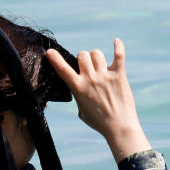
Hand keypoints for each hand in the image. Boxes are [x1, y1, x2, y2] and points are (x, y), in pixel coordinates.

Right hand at [46, 38, 151, 161]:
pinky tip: (116, 42)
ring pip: (96, 53)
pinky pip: (119, 55)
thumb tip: (78, 87)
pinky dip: (118, 47)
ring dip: (96, 57)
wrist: (119, 127)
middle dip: (83, 59)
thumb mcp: (81, 110)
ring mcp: (105, 76)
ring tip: (101, 66)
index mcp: (78, 88)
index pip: (62, 69)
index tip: (50, 52)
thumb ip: (78, 95)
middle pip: (82, 55)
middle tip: (88, 68)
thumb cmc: (99, 122)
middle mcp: (90, 79)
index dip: (54, 58)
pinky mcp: (119, 76)